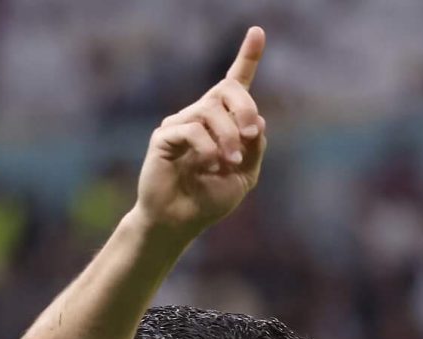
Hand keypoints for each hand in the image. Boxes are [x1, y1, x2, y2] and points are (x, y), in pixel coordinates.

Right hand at [134, 26, 267, 239]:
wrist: (179, 222)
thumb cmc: (209, 200)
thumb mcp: (245, 175)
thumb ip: (255, 149)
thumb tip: (258, 120)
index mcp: (222, 122)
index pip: (235, 82)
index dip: (247, 57)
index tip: (257, 32)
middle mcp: (200, 115)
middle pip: (226, 89)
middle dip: (245, 108)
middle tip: (252, 135)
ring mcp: (180, 124)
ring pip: (210, 110)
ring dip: (229, 137)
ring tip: (229, 162)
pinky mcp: (164, 137)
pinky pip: (192, 130)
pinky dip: (207, 148)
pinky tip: (208, 166)